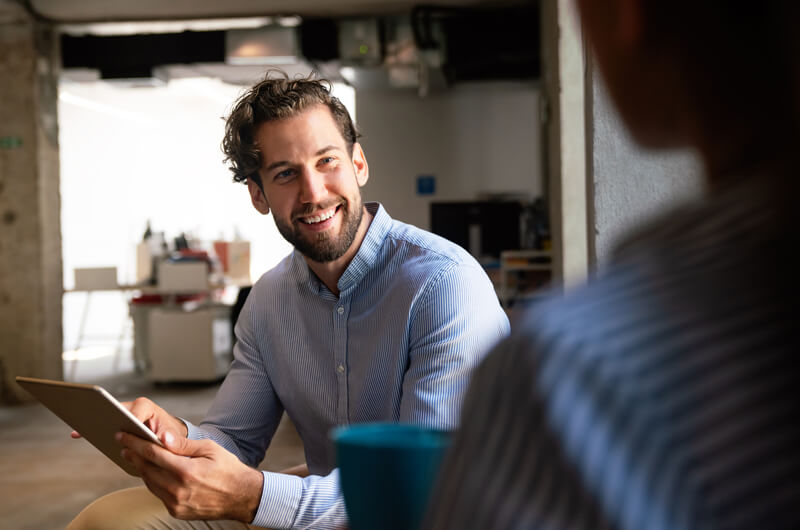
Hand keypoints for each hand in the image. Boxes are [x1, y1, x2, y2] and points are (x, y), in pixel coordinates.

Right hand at [70, 397, 186, 439]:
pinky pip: (103, 423)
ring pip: (107, 415)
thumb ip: (168, 438)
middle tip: (90, 419)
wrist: (167, 434)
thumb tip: (163, 440)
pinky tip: (78, 434)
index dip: (128, 420)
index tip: (121, 430)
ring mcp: (123, 413)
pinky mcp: (117, 422)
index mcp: (146, 407)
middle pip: (115, 409)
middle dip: (104, 415)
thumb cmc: (169, 433)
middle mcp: (133, 406)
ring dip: (94, 421)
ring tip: (80, 428)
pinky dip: (92, 428)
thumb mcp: (171, 435)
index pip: (135, 412)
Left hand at [117, 429, 263, 521]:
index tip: (123, 435)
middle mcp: (178, 489)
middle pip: (146, 469)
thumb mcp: (210, 449)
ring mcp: (176, 503)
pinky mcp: (176, 511)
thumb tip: (161, 436)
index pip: (153, 454)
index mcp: (187, 471)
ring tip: (135, 456)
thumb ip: (183, 444)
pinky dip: (152, 481)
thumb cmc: (227, 469)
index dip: (135, 443)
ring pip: (149, 483)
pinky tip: (152, 471)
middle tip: (124, 444)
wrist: (241, 497)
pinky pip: (158, 494)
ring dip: (141, 468)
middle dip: (133, 455)